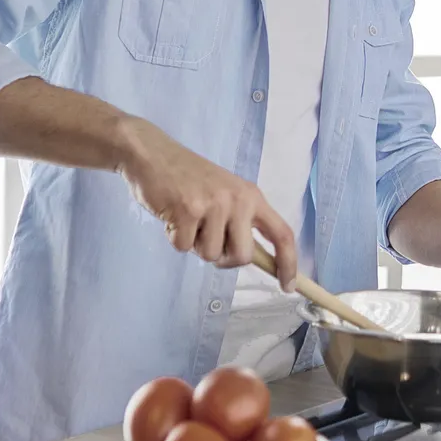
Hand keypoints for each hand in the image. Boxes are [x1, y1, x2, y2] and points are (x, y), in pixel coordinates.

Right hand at [117, 119, 297, 286]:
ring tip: (187, 220)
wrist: (152, 154)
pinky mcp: (187, 211)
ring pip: (211, 255)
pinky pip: (184, 247)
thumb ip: (241, 222)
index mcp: (252, 196)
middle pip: (243, 256)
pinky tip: (172, 216)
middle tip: (207, 239)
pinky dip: (174, 238)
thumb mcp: (225, 194)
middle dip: (224, 259)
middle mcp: (238, 200)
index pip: (282, 234)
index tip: (288, 286)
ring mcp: (213, 204)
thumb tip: (252, 259)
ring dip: (195, 245)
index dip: (288, 263)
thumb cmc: (188, 178)